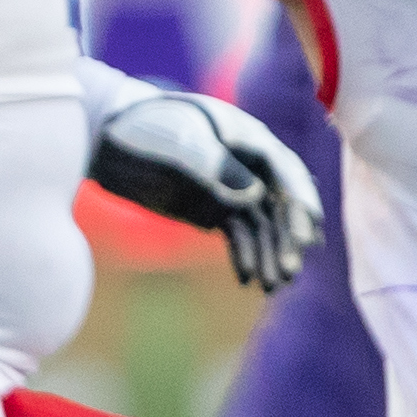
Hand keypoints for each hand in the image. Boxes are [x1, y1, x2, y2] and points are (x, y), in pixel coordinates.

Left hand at [91, 89, 322, 289]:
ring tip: (272, 287)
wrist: (109, 138)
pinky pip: (238, 234)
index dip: (299, 203)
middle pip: (278, 203)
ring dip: (269, 254)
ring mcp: (232, 187)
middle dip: (286, 239)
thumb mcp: (177, 142)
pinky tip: (246, 280)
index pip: (284, 172)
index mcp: (247, 137)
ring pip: (261, 224)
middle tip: (289, 273)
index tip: (307, 236)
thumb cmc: (144, 129)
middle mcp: (248, 163)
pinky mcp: (214, 208)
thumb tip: (252, 195)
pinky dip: (245, 255)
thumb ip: (212, 164)